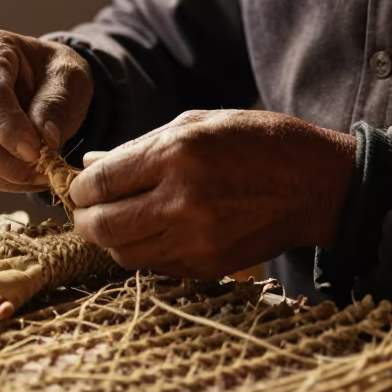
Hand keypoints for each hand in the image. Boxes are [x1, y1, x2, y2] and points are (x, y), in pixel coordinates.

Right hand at [0, 30, 92, 191]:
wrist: (50, 82)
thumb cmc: (57, 72)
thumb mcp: (70, 76)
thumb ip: (56, 102)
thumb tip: (44, 139)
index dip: (8, 127)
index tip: (37, 150)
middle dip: (5, 159)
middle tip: (43, 169)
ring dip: (7, 175)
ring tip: (44, 173)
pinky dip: (4, 181)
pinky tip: (31, 176)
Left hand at [68, 109, 355, 277]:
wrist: (314, 184)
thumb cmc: (257, 141)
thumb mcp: (198, 123)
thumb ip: (140, 146)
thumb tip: (90, 165)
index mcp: (177, 154)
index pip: (100, 183)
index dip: (79, 188)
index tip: (78, 186)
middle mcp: (182, 200)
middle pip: (102, 226)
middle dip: (84, 218)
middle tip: (85, 210)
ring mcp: (196, 239)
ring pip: (124, 254)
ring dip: (110, 240)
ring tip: (115, 221)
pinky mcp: (209, 266)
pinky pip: (155, 268)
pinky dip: (141, 253)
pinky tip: (149, 233)